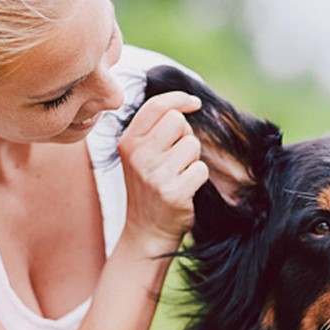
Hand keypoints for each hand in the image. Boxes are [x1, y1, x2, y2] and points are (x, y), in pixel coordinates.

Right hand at [117, 91, 208, 252]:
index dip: (179, 99)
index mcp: (128, 142)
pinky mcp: (173, 192)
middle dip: (185, 135)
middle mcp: (138, 156)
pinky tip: (185, 189)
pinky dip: (198, 178)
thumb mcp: (139, 155)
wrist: (146, 231)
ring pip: (192, 145)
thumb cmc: (149, 187)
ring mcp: (155, 175)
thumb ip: (154, 130)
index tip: (194, 103)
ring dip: (193, 159)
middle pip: (178, 121)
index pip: (156, 106)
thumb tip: (186, 103)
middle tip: (177, 156)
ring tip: (178, 174)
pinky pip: (201, 169)